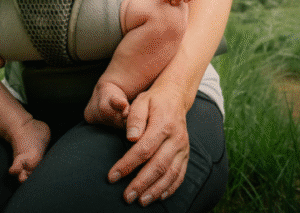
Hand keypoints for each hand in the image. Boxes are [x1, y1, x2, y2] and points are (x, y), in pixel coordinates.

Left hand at [108, 87, 189, 205]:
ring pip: (171, 174)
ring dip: (155, 190)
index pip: (143, 150)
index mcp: (163, 125)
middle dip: (141, 183)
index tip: (112, 176)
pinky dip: (170, 188)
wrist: (175, 97)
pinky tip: (158, 197)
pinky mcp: (186, 154)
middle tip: (126, 197)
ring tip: (141, 201)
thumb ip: (134, 118)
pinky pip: (180, 175)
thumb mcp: (141, 101)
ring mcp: (183, 148)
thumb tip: (130, 138)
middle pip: (158, 166)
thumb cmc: (153, 100)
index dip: (127, 165)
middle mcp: (176, 139)